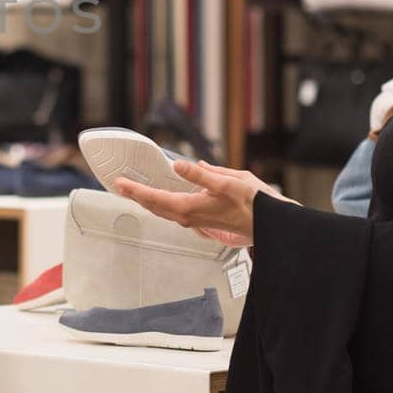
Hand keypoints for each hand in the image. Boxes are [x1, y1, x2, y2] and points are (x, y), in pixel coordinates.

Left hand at [112, 160, 293, 246]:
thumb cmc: (255, 204)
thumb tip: (180, 166)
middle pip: (155, 207)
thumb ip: (201, 175)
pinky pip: (177, 215)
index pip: (155, 198)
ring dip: (149, 202)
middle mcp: (191, 218)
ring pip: (165, 213)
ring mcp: (197, 223)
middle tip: (121, 186)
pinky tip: (164, 202)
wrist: (273, 225)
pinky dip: (164, 207)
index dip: (135, 190)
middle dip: (137, 196)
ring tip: (136, 192)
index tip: (120, 184)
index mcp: (192, 208)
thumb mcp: (229, 181)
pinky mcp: (205, 223)